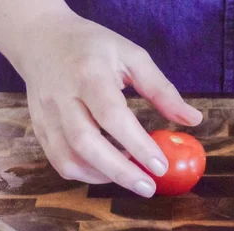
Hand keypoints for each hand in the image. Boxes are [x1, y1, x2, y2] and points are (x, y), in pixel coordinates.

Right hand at [15, 10, 202, 196]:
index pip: (111, 115)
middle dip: (119, 171)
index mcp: (88, 73)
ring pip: (68, 158)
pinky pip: (58, 161)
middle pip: (85, 143)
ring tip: (130, 177)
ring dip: (101, 176)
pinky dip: (84, 173)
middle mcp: (61, 96)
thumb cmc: (92, 47)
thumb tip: (194, 120)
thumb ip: (162, 90)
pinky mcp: (39, 128)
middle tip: (148, 187)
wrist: (41, 39)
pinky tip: (106, 171)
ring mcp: (46, 114)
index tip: (160, 165)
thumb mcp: (132, 57)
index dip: (137, 144)